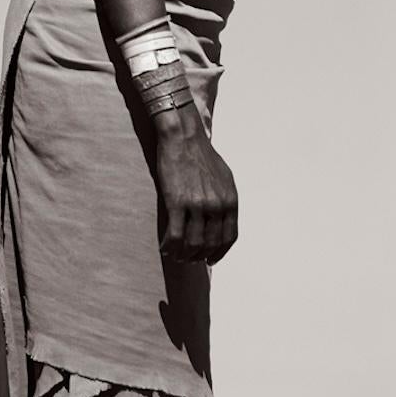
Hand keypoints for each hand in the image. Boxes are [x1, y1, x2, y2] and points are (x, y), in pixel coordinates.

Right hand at [151, 104, 237, 263]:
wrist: (183, 137)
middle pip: (210, 243)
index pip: (229, 237)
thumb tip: (224, 219)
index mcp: (231, 200)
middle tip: (190, 259)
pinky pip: (175, 235)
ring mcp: (197, 205)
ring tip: (176, 256)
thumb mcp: (225, 178)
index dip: (220, 252)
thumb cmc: (202, 155)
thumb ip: (226, 200)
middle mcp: (217, 205)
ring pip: (192, 243)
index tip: (210, 258)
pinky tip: (165, 248)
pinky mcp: (177, 202)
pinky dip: (170, 246)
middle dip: (200, 256)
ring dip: (184, 255)